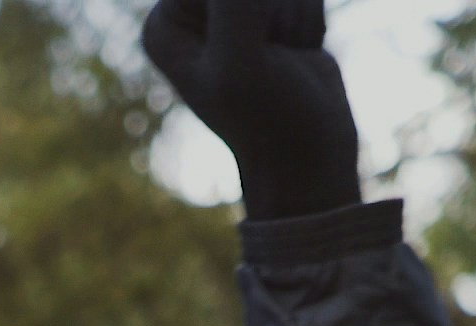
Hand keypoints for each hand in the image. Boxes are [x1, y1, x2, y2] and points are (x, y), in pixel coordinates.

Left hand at [142, 0, 361, 223]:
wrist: (310, 158)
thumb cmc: (269, 120)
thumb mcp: (243, 60)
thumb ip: (235, 0)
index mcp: (165, 24)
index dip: (254, 4)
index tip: (259, 44)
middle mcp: (191, 14)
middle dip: (277, 6)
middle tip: (273, 55)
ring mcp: (231, 13)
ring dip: (297, 13)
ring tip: (285, 58)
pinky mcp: (268, 15)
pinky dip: (310, 15)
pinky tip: (298, 52)